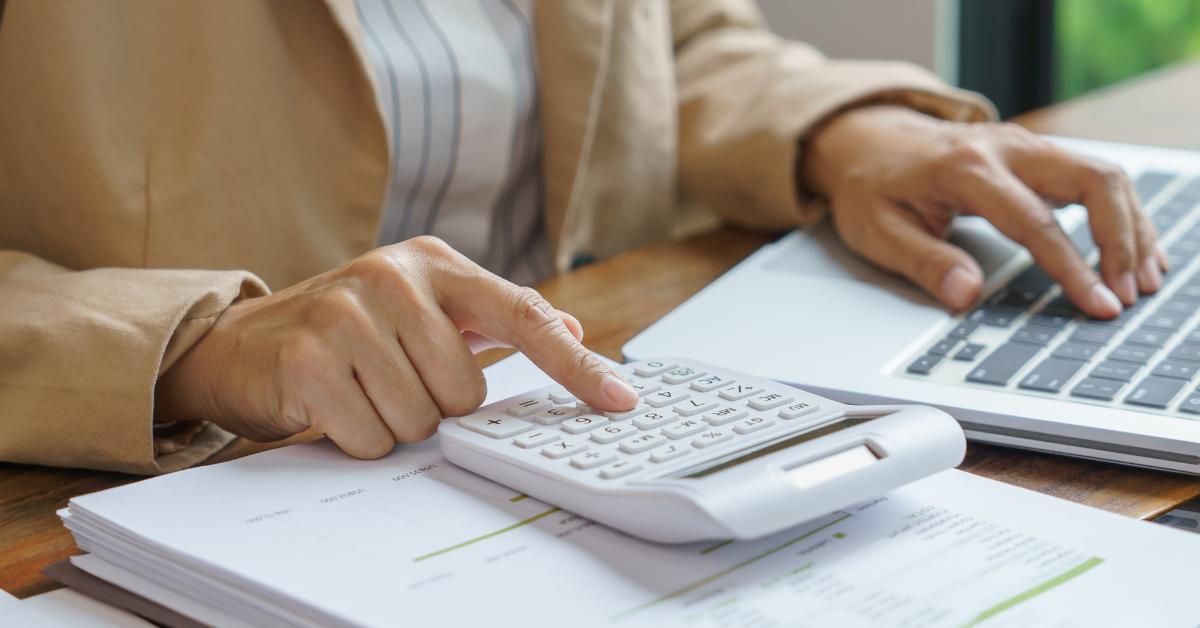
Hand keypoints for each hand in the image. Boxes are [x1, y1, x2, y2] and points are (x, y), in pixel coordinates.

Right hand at [155, 237, 639, 458]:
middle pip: (466, 392)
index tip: (621, 399)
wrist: (241, 343)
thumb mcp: (421, 308)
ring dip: (392, 423)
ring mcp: (348, 314)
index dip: (576, 364)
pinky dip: (357, 437)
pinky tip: (332, 405)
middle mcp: (393, 277)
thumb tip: (571, 330)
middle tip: (391, 381)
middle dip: (433, 405)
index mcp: (434, 263)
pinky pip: (372, 437)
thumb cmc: (345, 330)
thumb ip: (493, 319)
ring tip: (359, 389)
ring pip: (421, 419)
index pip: (523, 314)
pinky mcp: (310, 359)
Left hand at [800, 105, 1166, 317]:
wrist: (865, 140)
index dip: (1072, 268)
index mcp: (965, 168)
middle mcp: (1006, 147)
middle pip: (1093, 181)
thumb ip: (925, 262)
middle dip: (1121, 240)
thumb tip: (966, 295)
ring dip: (1132, 226)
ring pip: (1104, 175)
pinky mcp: (1036, 154)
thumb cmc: (870, 187)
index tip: (1097, 304)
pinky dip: (1121, 213)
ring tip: (1145, 279)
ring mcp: (1026, 146)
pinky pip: (1094, 176)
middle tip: (1130, 294)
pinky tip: (1135, 249)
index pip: (1035, 221)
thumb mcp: (878, 231)